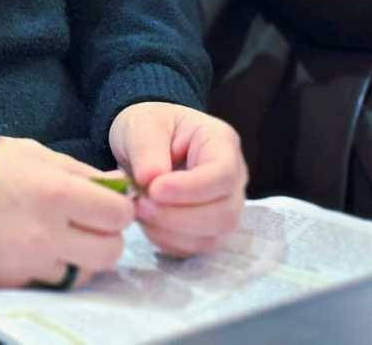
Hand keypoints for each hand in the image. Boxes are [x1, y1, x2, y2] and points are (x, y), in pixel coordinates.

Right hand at [0, 136, 135, 288]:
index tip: (107, 202)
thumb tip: (118, 184)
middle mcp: (47, 233)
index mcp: (56, 192)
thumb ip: (79, 171)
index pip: (117, 214)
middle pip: (109, 252)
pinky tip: (38, 249)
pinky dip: (52, 269)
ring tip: (61, 237)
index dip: (118, 207)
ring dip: (81, 258)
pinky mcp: (13, 283)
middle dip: (107, 237)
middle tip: (90, 224)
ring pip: (83, 275)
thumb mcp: (35, 153)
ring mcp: (30, 263)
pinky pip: (51, 283)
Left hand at [108, 102, 246, 257]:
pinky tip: (147, 221)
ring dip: (170, 231)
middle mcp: (232, 180)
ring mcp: (223, 208)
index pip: (222, 175)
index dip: (191, 189)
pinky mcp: (207, 230)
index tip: (155, 189)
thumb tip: (150, 181)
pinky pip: (193, 248)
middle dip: (178, 216)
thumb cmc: (149, 126)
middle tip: (140, 204)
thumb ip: (146, 149)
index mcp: (222, 143)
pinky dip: (166, 241)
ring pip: (210, 237)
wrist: (143, 143)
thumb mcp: (142, 124)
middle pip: (224, 214)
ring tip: (139, 209)